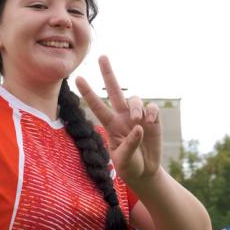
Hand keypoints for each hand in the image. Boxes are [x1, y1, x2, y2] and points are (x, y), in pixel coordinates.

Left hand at [76, 56, 161, 184]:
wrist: (145, 172)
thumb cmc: (130, 167)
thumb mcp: (123, 161)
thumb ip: (129, 145)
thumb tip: (138, 127)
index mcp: (110, 125)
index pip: (97, 106)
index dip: (87, 93)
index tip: (77, 78)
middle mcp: (122, 116)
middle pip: (114, 90)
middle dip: (108, 73)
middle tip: (101, 57)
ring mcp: (138, 116)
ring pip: (134, 98)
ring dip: (135, 106)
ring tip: (137, 120)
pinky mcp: (153, 120)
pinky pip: (151, 107)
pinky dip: (151, 112)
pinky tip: (150, 122)